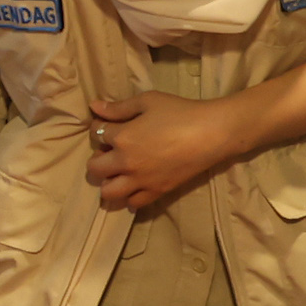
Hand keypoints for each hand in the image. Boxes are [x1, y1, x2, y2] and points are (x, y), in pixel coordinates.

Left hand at [85, 92, 248, 210]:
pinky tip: (135, 184)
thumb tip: (94, 107)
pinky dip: (129, 196)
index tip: (108, 125)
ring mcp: (141, 181)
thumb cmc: (180, 112)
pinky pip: (133, 203)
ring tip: (119, 171)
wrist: (211, 133)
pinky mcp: (157, 191)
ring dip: (108, 181)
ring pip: (108, 192)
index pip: (96, 134)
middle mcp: (126, 163)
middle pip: (94, 169)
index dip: (99, 127)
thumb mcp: (147, 102)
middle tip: (110, 151)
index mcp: (122, 137)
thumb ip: (118, 108)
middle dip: (97, 158)